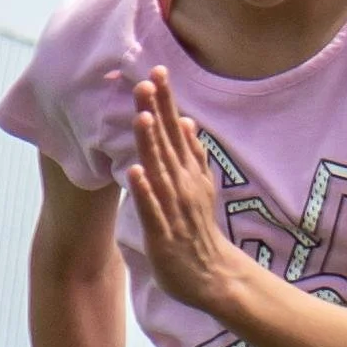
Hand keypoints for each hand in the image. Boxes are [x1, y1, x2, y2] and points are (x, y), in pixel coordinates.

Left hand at [125, 69, 233, 313]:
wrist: (211, 275)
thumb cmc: (197, 229)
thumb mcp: (199, 186)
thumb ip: (191, 154)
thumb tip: (186, 121)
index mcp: (189, 173)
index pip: (175, 130)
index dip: (166, 102)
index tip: (157, 70)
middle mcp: (183, 185)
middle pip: (167, 144)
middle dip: (157, 113)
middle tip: (147, 80)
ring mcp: (173, 209)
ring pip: (160, 172)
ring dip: (151, 145)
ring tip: (141, 117)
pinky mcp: (163, 234)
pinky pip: (152, 209)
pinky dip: (145, 191)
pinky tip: (135, 172)